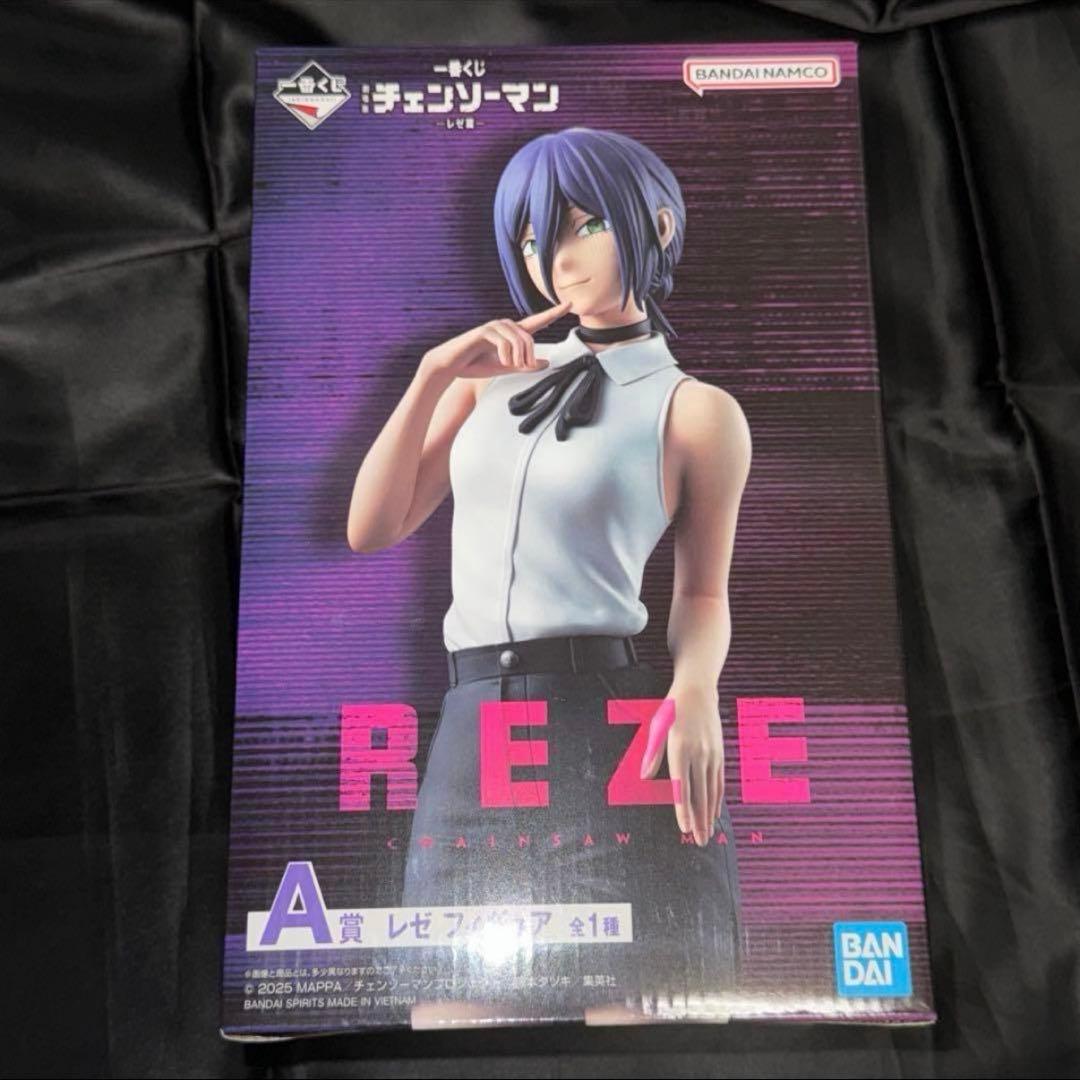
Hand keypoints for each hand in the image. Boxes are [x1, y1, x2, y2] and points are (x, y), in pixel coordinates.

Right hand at [419, 299, 571, 380]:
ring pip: (519, 340)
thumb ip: (525, 365)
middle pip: (530, 338)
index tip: (570, 304)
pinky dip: (505, 355)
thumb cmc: (476, 365)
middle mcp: (505, 325)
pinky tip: (499, 361)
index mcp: (512, 333)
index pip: (537, 321)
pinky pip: (504, 342)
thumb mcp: (505, 368)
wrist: (451, 366)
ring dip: (517, 357)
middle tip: (521, 369)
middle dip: (528, 357)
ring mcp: (494, 326)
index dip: (554, 313)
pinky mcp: (484, 330)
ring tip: (507, 365)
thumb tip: (546, 363)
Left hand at [640, 684, 724, 846]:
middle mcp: (698, 754)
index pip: (682, 786)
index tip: (684, 828)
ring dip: (709, 815)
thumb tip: (645, 777)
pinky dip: (717, 800)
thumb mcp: (657, 727)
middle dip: (699, 820)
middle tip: (699, 841)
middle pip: (699, 794)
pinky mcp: (719, 754)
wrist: (699, 691)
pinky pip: (719, 782)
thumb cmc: (673, 709)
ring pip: (711, 791)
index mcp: (680, 749)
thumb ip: (652, 754)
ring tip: (707, 834)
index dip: (683, 809)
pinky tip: (715, 813)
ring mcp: (712, 755)